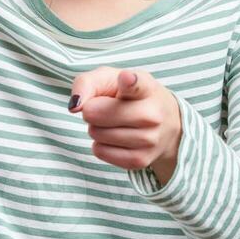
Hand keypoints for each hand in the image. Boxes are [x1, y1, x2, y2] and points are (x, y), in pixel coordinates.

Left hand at [68, 67, 182, 186]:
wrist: (164, 123)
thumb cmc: (129, 95)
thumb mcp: (110, 79)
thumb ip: (87, 83)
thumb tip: (75, 106)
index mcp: (146, 87)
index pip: (137, 85)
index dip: (129, 82)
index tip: (126, 78)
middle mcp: (152, 114)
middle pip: (97, 114)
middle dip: (93, 110)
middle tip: (107, 107)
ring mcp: (149, 140)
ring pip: (97, 134)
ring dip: (96, 128)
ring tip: (114, 122)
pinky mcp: (140, 160)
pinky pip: (100, 152)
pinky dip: (100, 144)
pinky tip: (115, 138)